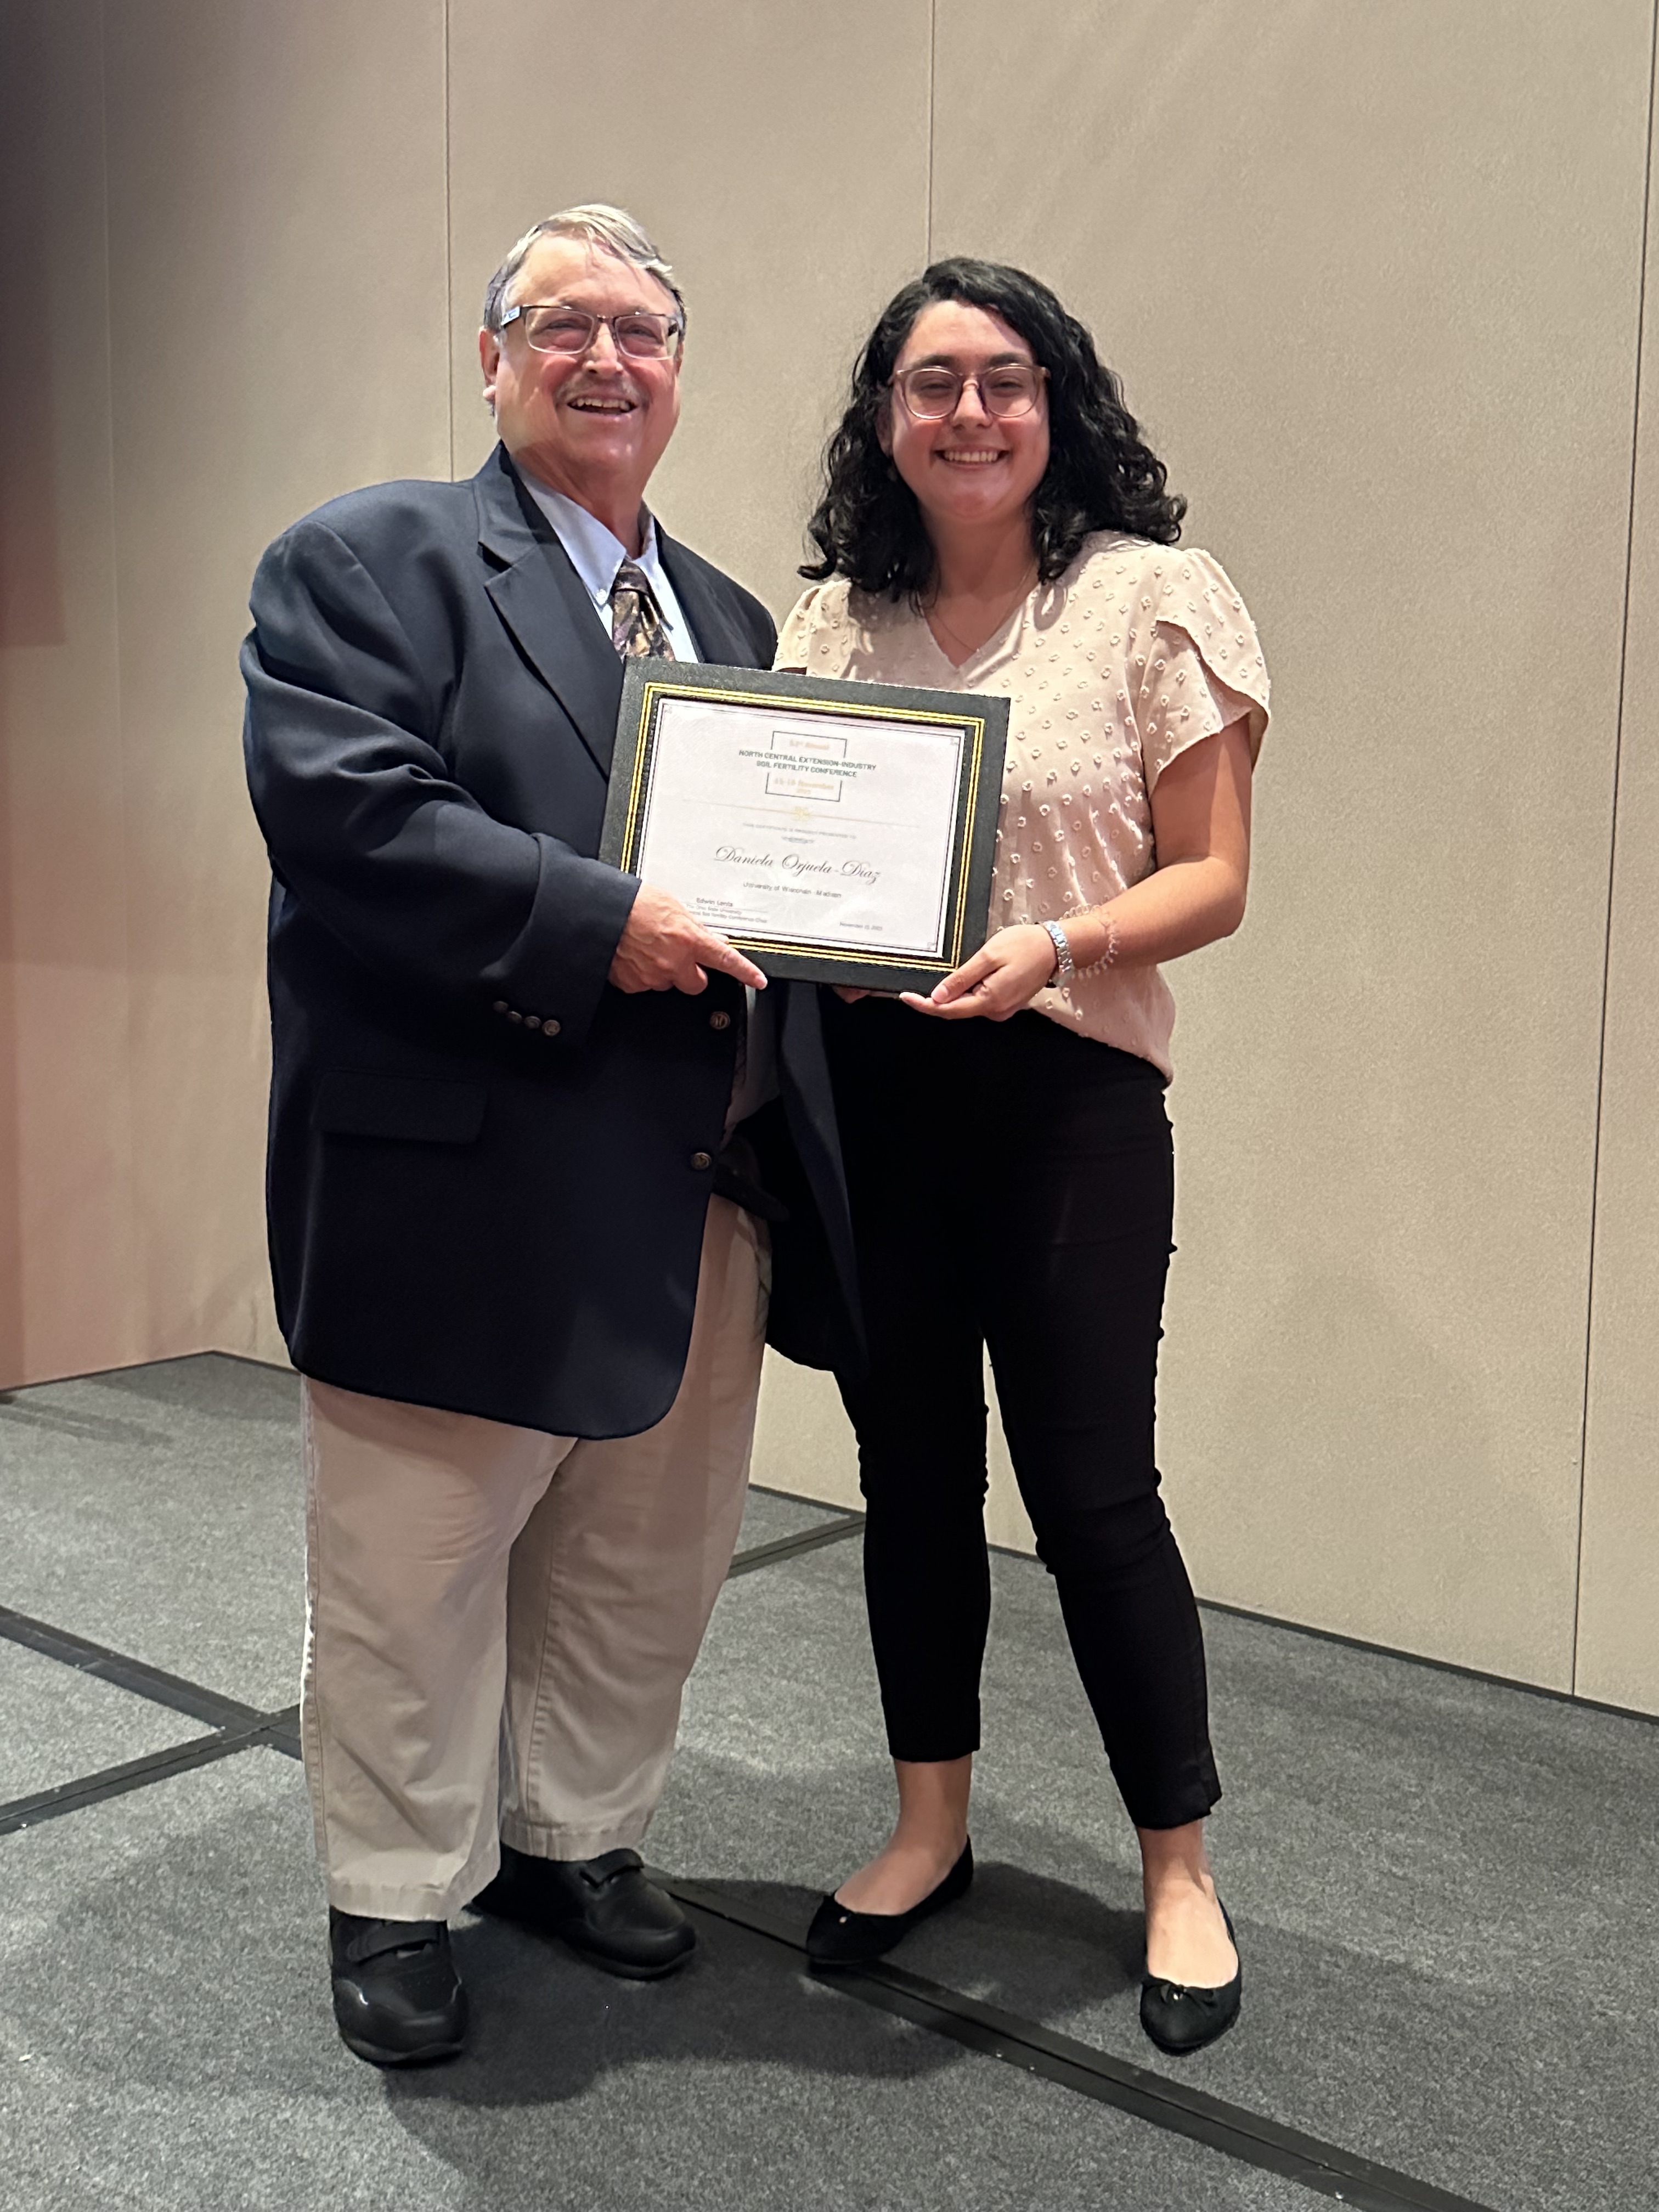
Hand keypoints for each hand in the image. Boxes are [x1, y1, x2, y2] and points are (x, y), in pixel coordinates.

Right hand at [609, 882, 767, 995]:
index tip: (757, 981)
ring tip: (648, 948)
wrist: (599, 911)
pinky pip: (644, 984)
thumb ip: (695, 928)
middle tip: (678, 957)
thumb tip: (712, 939)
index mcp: (689, 939)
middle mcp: (674, 962)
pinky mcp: (632, 984)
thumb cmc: (631, 903)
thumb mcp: (672, 907)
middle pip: (696, 983)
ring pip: (668, 983)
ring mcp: (652, 976)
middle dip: (691, 973)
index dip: (745, 973)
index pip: (726, 960)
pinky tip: (634, 955)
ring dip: (663, 971)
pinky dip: (641, 973)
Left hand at [899, 924, 1055, 1020]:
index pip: (948, 1010)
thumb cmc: (1025, 946)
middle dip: (937, 998)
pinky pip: (981, 999)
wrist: (1057, 947)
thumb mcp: (988, 957)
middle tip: (918, 984)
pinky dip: (970, 990)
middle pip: (957, 1009)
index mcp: (990, 1001)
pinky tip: (971, 975)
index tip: (905, 997)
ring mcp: (1003, 1008)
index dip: (924, 1005)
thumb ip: (961, 978)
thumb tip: (938, 996)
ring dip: (956, 992)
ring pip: (969, 1004)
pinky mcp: (1007, 1002)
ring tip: (958, 970)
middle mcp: (997, 1010)